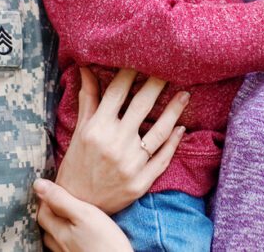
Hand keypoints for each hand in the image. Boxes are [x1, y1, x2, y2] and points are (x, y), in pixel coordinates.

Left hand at [35, 178, 131, 251]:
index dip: (46, 198)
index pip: (42, 212)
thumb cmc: (105, 243)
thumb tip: (38, 185)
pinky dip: (70, 236)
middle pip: (48, 226)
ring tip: (71, 215)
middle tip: (62, 199)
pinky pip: (68, 246)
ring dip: (60, 225)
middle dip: (51, 212)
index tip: (55, 187)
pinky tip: (81, 234)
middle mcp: (59, 246)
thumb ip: (61, 200)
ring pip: (57, 238)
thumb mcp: (84, 214)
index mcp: (58, 232)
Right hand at [55, 67, 187, 213]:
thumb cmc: (77, 164)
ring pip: (159, 131)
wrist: (78, 205)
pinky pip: (163, 158)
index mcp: (96, 128)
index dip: (130, 72)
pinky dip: (174, 142)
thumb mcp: (80, 130)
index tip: (142, 57)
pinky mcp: (141, 182)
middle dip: (157, 84)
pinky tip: (181, 127)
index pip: (117, 92)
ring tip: (185, 94)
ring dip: (174, 110)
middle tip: (171, 67)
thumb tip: (86, 68)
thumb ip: (88, 99)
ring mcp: (130, 164)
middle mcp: (114, 143)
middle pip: (141, 106)